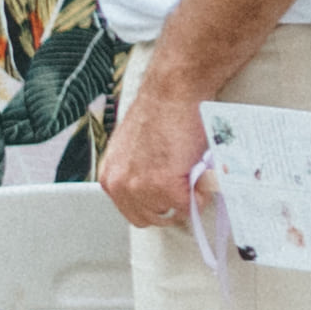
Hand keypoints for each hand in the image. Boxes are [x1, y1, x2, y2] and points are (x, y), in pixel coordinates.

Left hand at [97, 62, 209, 232]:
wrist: (173, 92)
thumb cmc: (161, 114)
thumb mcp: (136, 150)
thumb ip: (139, 173)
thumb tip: (156, 192)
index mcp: (111, 176)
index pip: (132, 211)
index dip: (155, 203)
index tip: (169, 194)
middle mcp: (119, 185)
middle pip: (149, 218)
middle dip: (169, 205)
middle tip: (185, 185)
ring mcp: (140, 187)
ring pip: (171, 214)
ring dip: (185, 198)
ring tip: (191, 171)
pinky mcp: (164, 186)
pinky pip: (189, 206)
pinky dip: (200, 193)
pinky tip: (198, 169)